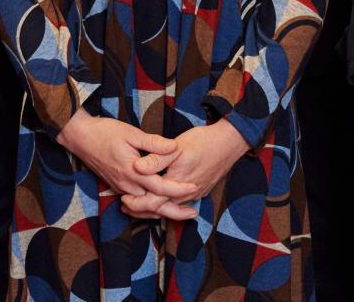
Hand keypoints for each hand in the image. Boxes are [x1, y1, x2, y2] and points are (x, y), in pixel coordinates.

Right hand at [57, 111, 196, 213]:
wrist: (80, 138)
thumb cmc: (105, 132)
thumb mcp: (131, 133)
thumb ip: (154, 143)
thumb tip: (175, 147)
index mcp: (133, 172)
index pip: (161, 187)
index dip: (179, 189)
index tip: (195, 186)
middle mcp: (128, 185)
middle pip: (155, 205)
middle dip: (175, 211)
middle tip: (194, 213)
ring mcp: (122, 188)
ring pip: (146, 207)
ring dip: (164, 211)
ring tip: (183, 211)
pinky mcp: (118, 187)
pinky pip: (138, 203)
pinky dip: (151, 207)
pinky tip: (161, 205)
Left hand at [128, 118, 246, 221]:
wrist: (229, 142)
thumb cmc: (202, 141)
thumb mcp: (176, 147)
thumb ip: (156, 159)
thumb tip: (136, 167)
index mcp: (177, 183)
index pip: (152, 203)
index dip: (136, 204)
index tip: (123, 200)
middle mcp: (186, 194)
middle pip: (160, 210)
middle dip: (142, 211)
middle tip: (125, 207)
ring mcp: (195, 194)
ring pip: (171, 208)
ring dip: (153, 208)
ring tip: (138, 204)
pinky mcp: (201, 191)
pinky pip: (181, 204)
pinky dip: (167, 204)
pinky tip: (161, 198)